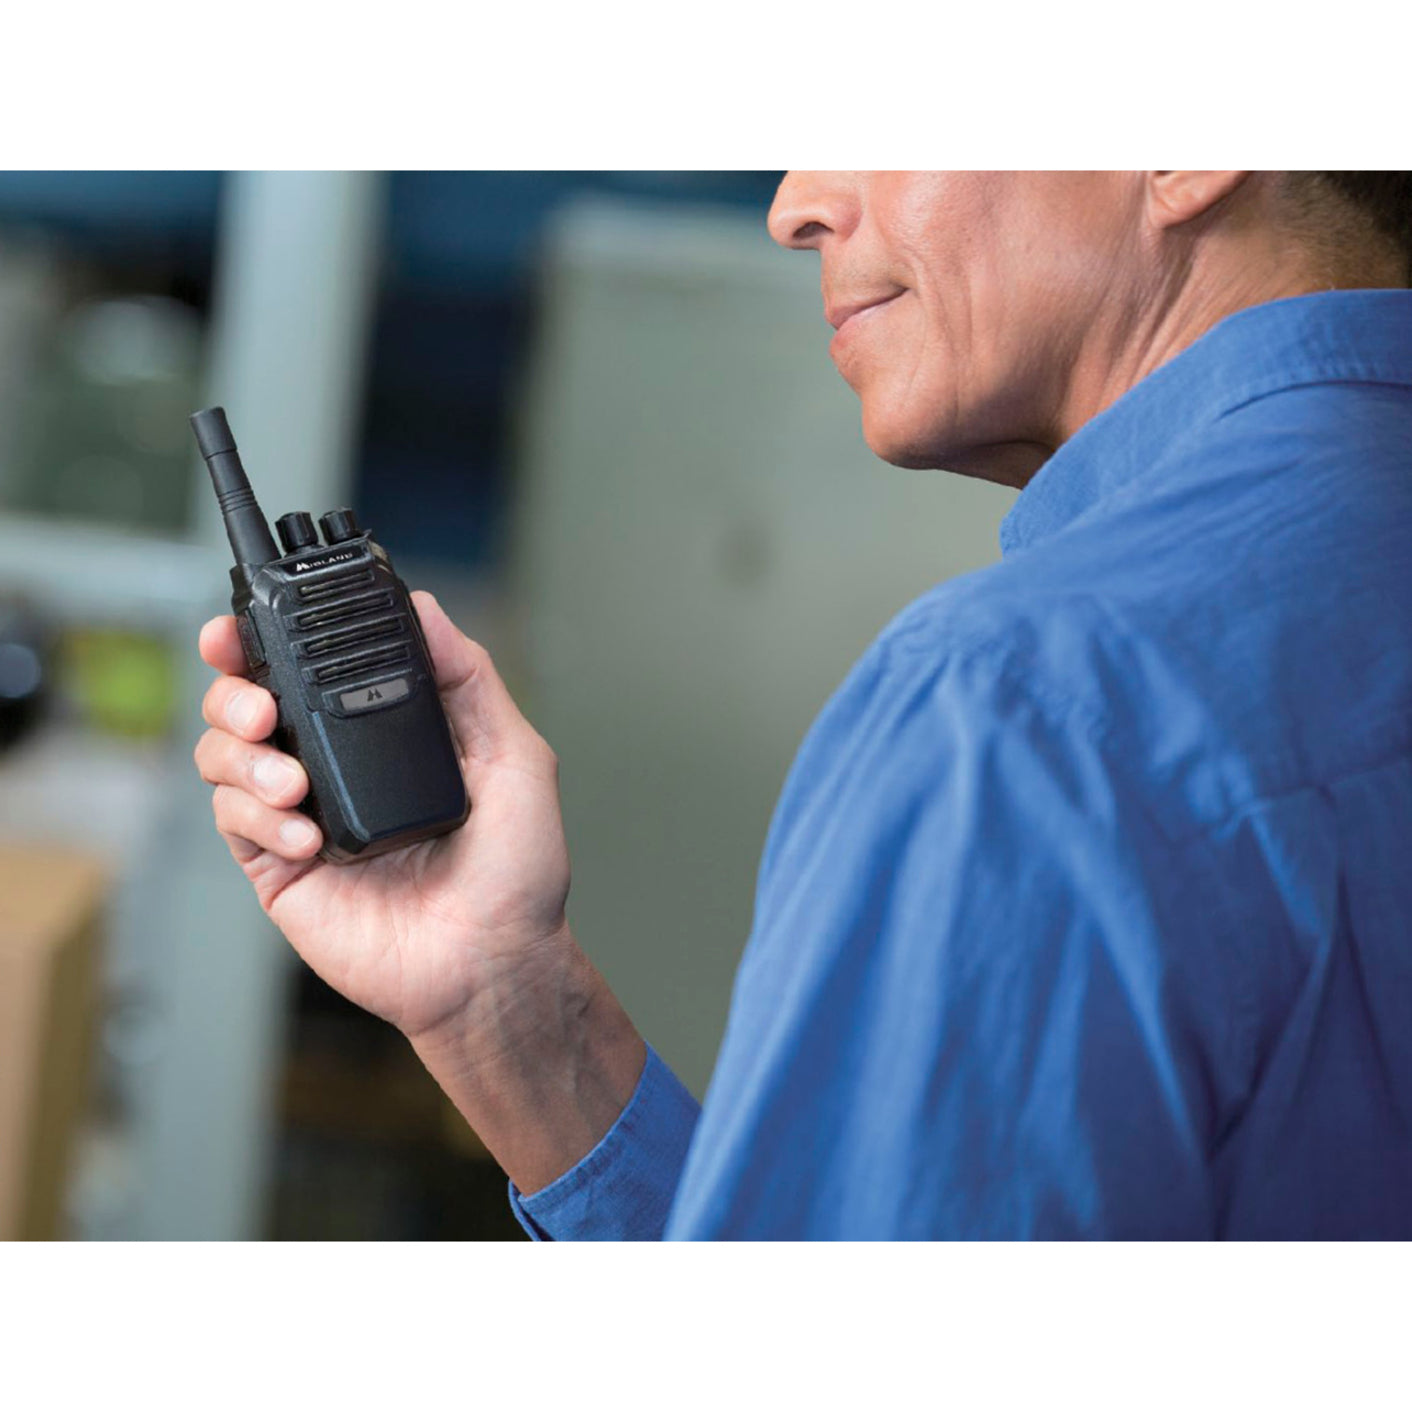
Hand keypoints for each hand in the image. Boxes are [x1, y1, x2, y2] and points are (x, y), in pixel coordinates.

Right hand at [195, 590, 568, 1039]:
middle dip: (233, 690)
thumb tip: (426, 609)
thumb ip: (470, 679)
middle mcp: (334, 766)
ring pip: (224, 757)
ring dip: (244, 757)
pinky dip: (257, 816)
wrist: (495, 961)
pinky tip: (306, 837)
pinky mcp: (277, 868)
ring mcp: (300, 816)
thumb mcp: (514, 757)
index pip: (309, 668)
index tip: (246, 623)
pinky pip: (234, 821)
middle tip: (260, 707)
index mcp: (381, 733)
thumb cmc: (515, 870)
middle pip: (246, 702)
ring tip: (293, 784)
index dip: (267, 639)